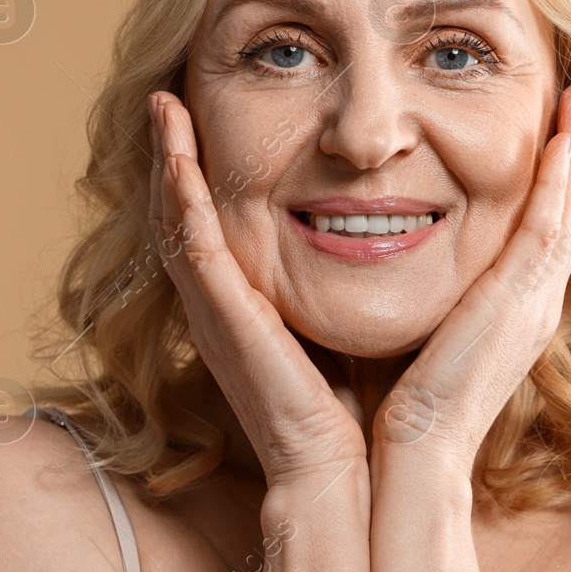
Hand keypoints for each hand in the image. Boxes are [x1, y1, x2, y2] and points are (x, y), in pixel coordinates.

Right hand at [148, 91, 367, 485]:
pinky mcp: (224, 319)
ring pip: (178, 219)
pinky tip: (173, 150)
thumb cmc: (370, 407)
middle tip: (168, 95)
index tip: (212, 117)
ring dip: (168, 158)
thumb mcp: (367, 328)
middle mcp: (228, 306)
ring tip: (162, 102)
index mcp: (261, 306)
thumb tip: (407, 243)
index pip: (226, 225)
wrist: (352, 475)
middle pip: (188, 214)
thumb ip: (366, 290)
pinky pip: (192, 245)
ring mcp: (220, 313)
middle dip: (177, 155)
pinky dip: (179, 193)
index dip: (212, 174)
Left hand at [373, 82, 570, 470]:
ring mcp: (535, 302)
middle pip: (567, 211)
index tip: (549, 128)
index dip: (551, 178)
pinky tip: (564, 136)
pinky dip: (562, 178)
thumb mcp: (419, 335)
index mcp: (512, 313)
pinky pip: (551, 226)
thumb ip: (424, 297)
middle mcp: (535, 303)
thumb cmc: (398, 405)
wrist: (408, 457)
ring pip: (569, 209)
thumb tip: (388, 254)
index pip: (541, 229)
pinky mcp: (522, 303)